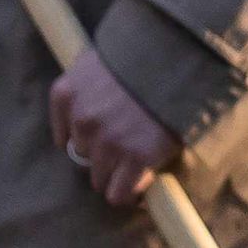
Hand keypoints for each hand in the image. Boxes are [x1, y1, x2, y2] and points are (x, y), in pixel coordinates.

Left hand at [48, 53, 179, 206]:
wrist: (183, 57)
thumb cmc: (146, 54)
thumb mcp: (102, 58)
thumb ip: (88, 83)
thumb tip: (90, 111)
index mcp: (66, 94)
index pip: (64, 137)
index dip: (88, 139)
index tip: (105, 137)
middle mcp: (82, 120)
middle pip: (85, 156)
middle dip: (105, 153)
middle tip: (130, 141)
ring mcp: (108, 141)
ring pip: (100, 178)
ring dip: (118, 172)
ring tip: (141, 158)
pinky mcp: (135, 157)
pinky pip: (119, 193)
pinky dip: (130, 192)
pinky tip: (142, 182)